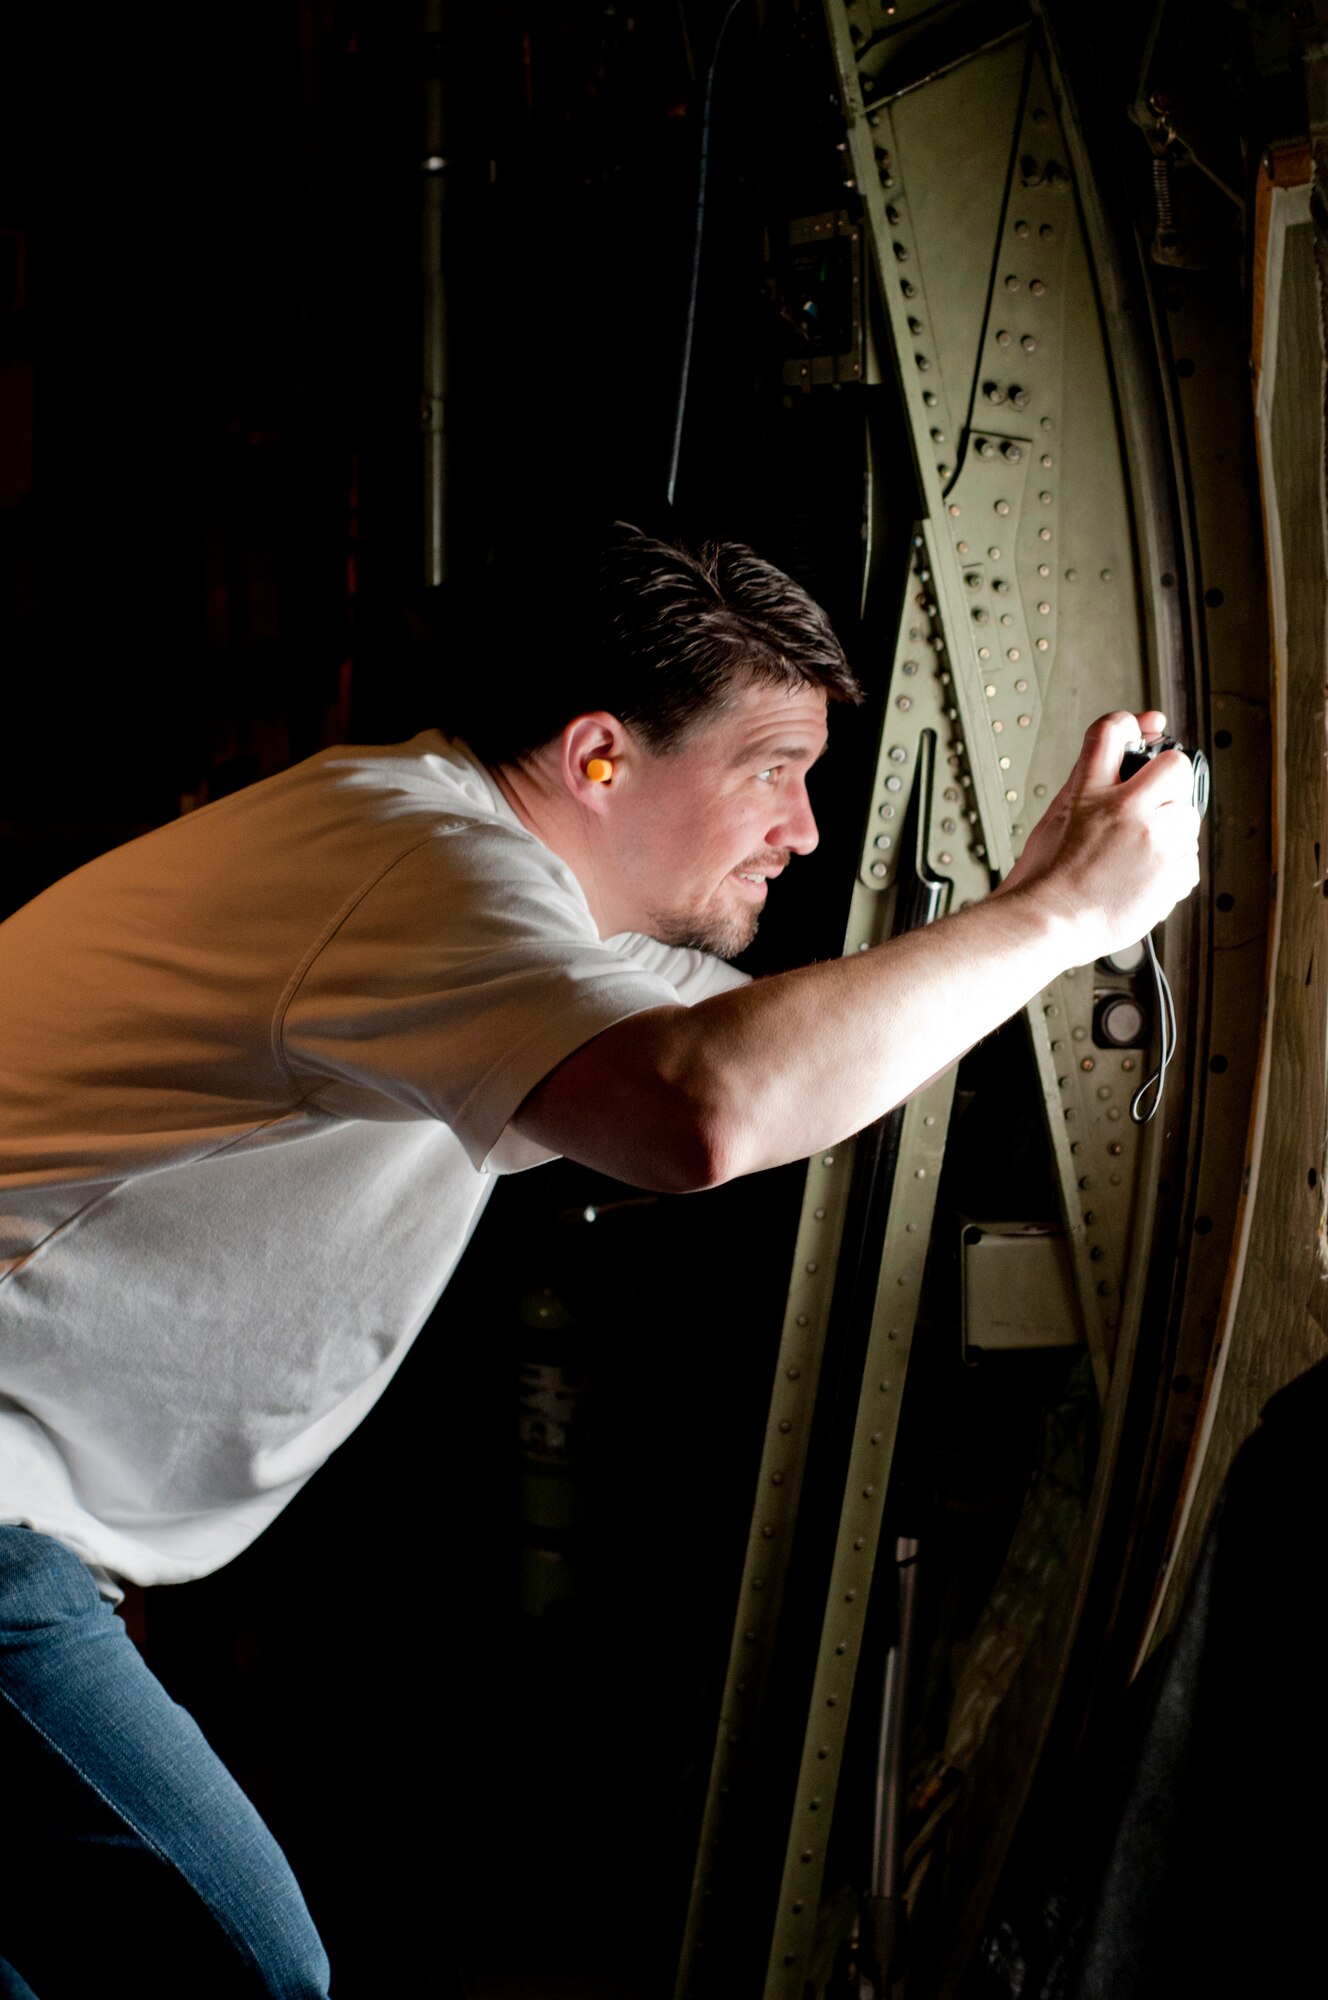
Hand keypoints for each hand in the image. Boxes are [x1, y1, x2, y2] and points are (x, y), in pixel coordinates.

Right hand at [996, 709, 1200, 963]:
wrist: (1051, 921)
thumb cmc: (1049, 872)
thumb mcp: (1061, 807)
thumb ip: (1099, 765)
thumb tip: (1132, 727)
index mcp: (1096, 791)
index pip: (1118, 730)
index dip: (1134, 729)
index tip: (1139, 734)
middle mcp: (1132, 813)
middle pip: (1176, 772)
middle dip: (1162, 791)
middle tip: (1138, 816)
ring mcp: (1158, 845)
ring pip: (1189, 818)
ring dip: (1170, 832)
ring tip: (1135, 853)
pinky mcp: (1174, 877)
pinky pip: (1190, 859)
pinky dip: (1171, 867)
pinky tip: (1141, 874)